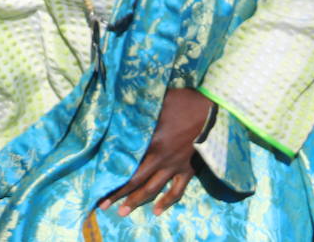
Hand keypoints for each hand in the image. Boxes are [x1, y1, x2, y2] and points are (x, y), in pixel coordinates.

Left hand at [98, 88, 212, 217]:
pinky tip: (157, 211)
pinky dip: (167, 201)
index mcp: (150, 142)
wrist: (213, 111)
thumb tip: (119, 107)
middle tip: (104, 206)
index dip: (113, 176)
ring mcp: (175, 166)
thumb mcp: (156, 102)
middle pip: (136, 181)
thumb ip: (138, 110)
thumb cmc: (183, 102)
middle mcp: (160, 159)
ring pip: (153, 189)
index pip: (127, 164)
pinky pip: (177, 190)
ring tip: (124, 212)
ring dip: (137, 201)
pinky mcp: (188, 169)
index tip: (100, 184)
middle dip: (119, 194)